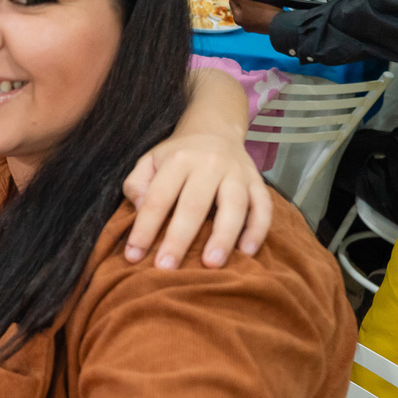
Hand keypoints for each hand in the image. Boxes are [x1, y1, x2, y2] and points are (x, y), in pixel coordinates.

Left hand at [123, 132, 270, 268]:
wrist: (214, 129)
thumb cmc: (177, 156)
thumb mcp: (149, 161)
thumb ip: (137, 184)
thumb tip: (140, 209)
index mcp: (179, 160)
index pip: (158, 198)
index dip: (145, 228)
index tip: (133, 255)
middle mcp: (209, 164)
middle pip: (194, 205)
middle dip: (179, 239)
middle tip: (167, 268)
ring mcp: (237, 173)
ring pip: (234, 206)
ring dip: (223, 237)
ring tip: (211, 264)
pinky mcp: (257, 181)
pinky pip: (263, 206)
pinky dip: (258, 229)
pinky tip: (247, 252)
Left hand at [226, 0, 280, 34]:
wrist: (280, 23)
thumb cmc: (262, 11)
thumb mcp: (245, 1)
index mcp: (237, 18)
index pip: (232, 1)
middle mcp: (243, 24)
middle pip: (241, 7)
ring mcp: (252, 27)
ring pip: (249, 12)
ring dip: (252, 5)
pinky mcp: (262, 27)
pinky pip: (257, 16)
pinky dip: (259, 11)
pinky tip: (265, 7)